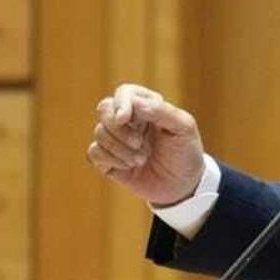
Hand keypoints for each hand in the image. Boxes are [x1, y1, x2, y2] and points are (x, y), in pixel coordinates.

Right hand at [88, 84, 206, 206]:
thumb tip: (136, 102)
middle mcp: (129, 120)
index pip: (124, 93)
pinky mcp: (108, 159)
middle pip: (104, 108)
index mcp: (147, 107)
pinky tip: (128, 167)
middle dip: (119, 129)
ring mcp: (116, 139)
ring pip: (99, 132)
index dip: (121, 103)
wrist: (182, 186)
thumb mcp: (184, 129)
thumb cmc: (186, 153)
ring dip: (120, 149)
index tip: (124, 118)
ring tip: (141, 160)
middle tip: (139, 143)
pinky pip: (94, 152)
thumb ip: (162, 111)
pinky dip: (110, 159)